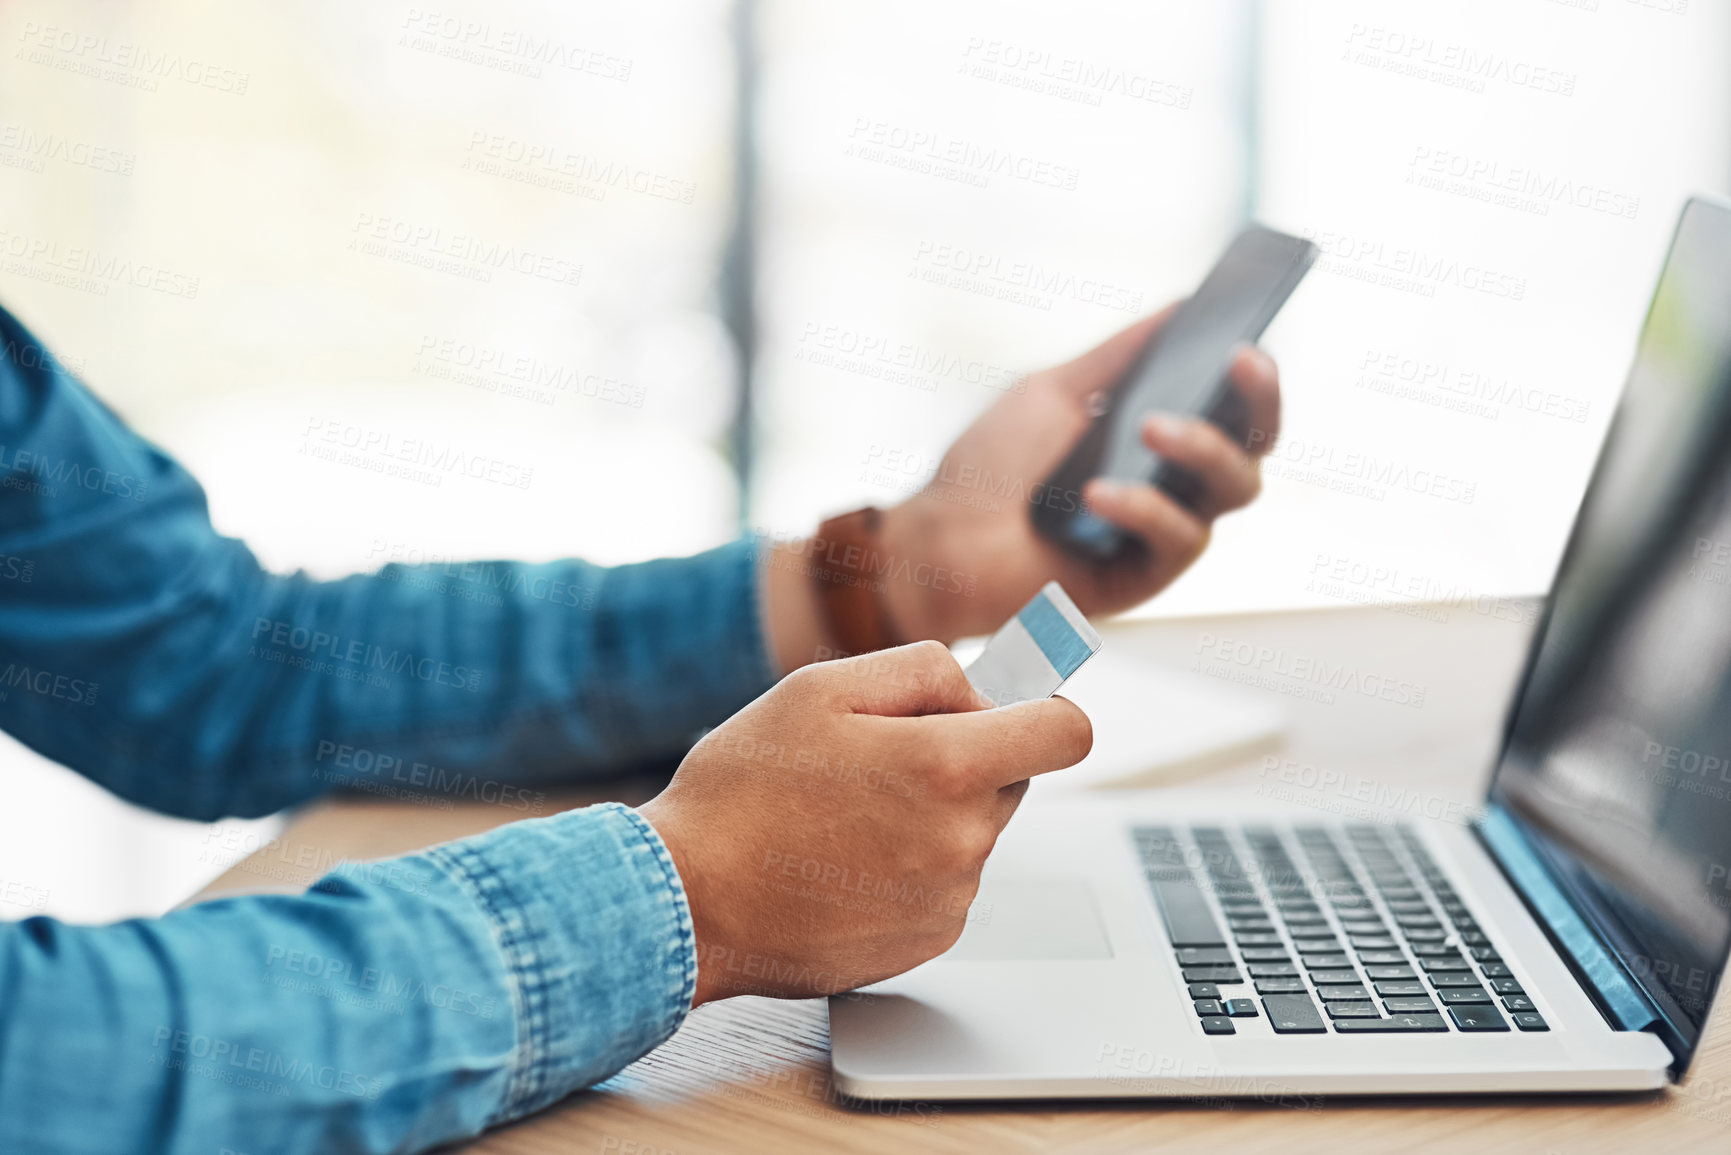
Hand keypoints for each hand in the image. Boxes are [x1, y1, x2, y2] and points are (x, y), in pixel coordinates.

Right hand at [637, 640, 1090, 1004]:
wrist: (687, 902)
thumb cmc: (742, 790)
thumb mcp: (821, 688)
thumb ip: (924, 669)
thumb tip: (982, 688)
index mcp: (947, 767)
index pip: (1066, 733)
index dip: (1040, 709)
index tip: (1010, 709)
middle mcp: (962, 840)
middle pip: (1012, 778)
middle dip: (964, 759)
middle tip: (880, 759)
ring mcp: (948, 898)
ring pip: (973, 831)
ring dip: (931, 815)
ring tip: (844, 816)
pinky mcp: (927, 941)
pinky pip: (946, 883)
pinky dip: (910, 867)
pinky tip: (843, 862)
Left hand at [875, 308, 1280, 642]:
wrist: (939, 540)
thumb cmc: (992, 467)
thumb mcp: (1056, 392)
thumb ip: (1120, 356)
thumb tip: (1184, 306)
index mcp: (1161, 443)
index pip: (1235, 409)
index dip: (1256, 376)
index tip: (1249, 335)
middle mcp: (1177, 488)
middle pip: (1255, 447)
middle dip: (1260, 400)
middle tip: (1240, 359)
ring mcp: (1166, 534)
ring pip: (1236, 489)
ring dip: (1202, 447)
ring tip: (1151, 424)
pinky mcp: (1144, 577)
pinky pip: (1178, 538)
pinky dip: (1143, 506)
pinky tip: (1097, 491)